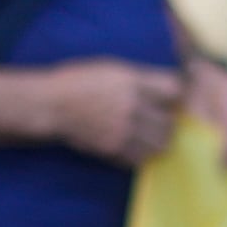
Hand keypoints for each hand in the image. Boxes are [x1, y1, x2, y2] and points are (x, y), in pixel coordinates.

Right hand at [49, 57, 186, 164]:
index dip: (175, 95)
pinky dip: (142, 154)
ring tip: (149, 135)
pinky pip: (142, 158)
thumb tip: (168, 88)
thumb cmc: (79, 82)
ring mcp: (124, 130)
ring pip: (161, 144)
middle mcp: (131, 106)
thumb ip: (140, 78)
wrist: (51, 105)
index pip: (174, 89)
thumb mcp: (111, 69)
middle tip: (160, 120)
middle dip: (168, 121)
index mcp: (131, 81)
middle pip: (171, 121)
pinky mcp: (114, 149)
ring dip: (159, 140)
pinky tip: (135, 145)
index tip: (171, 98)